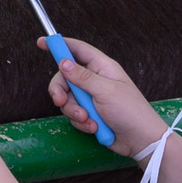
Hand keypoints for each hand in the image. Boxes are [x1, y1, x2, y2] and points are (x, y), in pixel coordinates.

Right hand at [41, 36, 166, 155]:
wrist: (139, 140)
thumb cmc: (130, 111)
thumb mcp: (105, 91)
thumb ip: (82, 76)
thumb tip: (63, 62)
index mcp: (102, 67)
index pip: (77, 49)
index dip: (60, 45)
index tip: (41, 42)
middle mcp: (95, 80)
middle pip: (65, 78)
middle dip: (61, 92)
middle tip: (60, 102)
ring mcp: (91, 97)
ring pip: (67, 99)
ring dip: (74, 111)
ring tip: (87, 119)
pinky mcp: (89, 113)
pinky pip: (73, 114)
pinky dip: (81, 122)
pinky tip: (94, 127)